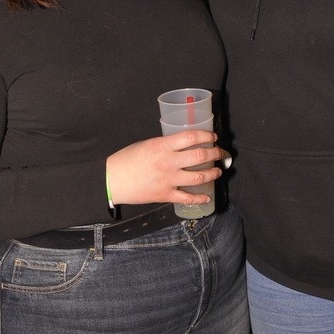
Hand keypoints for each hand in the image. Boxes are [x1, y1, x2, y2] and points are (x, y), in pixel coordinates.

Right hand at [106, 131, 223, 207]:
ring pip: (199, 177)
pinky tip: (207, 197)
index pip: (191, 137)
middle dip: (215, 153)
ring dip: (212, 173)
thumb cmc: (126, 160)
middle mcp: (169, 162)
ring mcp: (168, 180)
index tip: (213, 137)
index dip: (206, 135)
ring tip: (217, 171)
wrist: (112, 180)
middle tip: (220, 153)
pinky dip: (200, 198)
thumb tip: (181, 146)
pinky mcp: (165, 195)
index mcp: (162, 146)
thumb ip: (164, 145)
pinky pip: (187, 197)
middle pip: (200, 156)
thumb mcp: (146, 144)